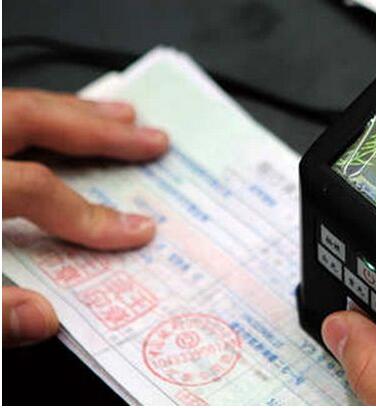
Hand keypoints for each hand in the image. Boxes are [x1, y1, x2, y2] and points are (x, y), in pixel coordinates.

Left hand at [2, 89, 168, 346]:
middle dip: (96, 128)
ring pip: (7, 105)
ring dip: (69, 109)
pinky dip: (33, 117)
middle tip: (150, 137)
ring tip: (118, 115)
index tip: (138, 232)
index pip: (34, 190)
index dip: (89, 214)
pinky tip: (53, 126)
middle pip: (24, 117)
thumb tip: (44, 318)